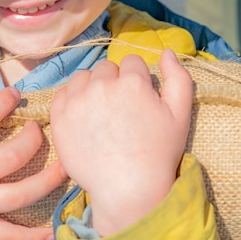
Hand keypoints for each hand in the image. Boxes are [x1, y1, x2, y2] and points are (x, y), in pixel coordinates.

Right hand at [0, 71, 66, 239]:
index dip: (3, 102)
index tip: (15, 93)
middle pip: (11, 157)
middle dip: (32, 139)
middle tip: (38, 128)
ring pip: (19, 195)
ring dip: (47, 180)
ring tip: (64, 165)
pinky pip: (10, 236)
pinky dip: (34, 235)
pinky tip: (55, 228)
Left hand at [50, 49, 193, 235]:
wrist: (128, 189)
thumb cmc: (159, 154)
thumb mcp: (181, 115)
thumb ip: (178, 77)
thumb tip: (166, 50)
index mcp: (132, 82)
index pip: (132, 62)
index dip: (137, 80)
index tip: (138, 100)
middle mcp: (102, 85)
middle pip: (106, 68)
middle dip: (114, 82)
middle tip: (120, 111)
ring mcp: (77, 101)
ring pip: (83, 77)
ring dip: (91, 88)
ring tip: (101, 114)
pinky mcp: (59, 116)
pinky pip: (62, 93)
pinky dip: (72, 101)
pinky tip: (84, 119)